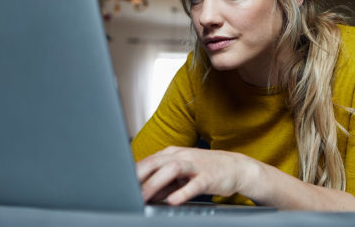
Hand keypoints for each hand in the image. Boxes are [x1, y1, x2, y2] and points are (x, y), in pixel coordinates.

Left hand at [136, 146, 257, 204]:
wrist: (235, 167)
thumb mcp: (180, 176)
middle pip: (156, 162)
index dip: (132, 174)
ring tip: (144, 197)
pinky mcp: (208, 176)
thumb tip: (141, 193)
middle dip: (139, 176)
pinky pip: (194, 184)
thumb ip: (161, 184)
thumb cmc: (205, 170)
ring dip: (156, 183)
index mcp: (172, 154)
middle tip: (126, 190)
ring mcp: (196, 165)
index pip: (147, 162)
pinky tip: (173, 200)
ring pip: (172, 169)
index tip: (119, 185)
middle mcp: (182, 156)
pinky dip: (182, 192)